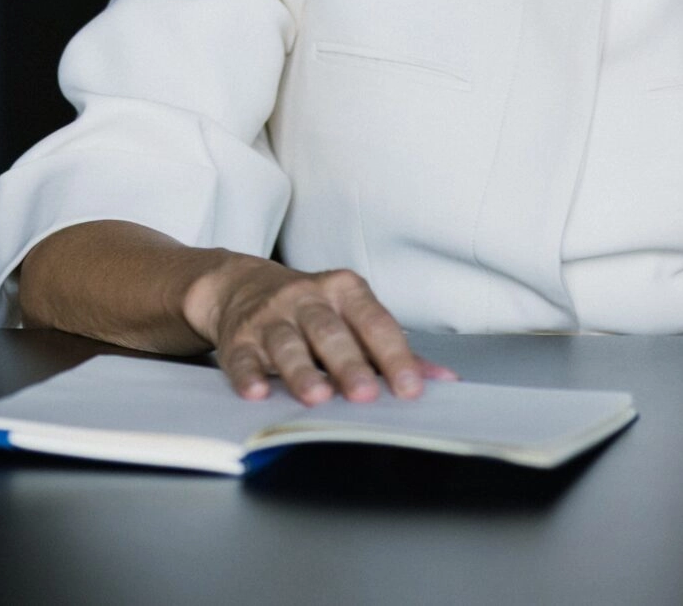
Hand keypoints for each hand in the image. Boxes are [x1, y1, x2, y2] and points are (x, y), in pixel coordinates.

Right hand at [183, 256, 455, 403]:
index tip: (410, 388)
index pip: (375, 322)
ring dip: (301, 372)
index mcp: (344, 291)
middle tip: (365, 394)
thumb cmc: (312, 309)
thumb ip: (394, 350)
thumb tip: (444, 380)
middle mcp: (306, 298)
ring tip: (316, 397)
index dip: (394, 356)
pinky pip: (241, 357)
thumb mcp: (353, 317)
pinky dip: (248, 375)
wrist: (241, 285)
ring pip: (287, 344)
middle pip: (329, 331)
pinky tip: (257, 392)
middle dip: (348, 364)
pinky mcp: (238, 338)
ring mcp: (270, 317)